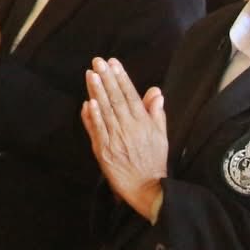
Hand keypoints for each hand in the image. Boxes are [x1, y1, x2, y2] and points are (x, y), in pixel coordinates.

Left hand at [81, 58, 168, 219]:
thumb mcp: (161, 135)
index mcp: (144, 123)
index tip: (113, 63)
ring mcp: (116, 139)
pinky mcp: (104, 151)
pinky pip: (98, 130)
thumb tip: (156, 92)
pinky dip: (93, 116)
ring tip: (91, 74)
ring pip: (105, 111)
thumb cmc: (153, 160)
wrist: (146, 188)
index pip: (131, 95)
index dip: (121, 78)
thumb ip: (156, 112)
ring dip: (98, 92)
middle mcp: (130, 128)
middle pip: (116, 99)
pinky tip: (89, 102)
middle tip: (98, 61)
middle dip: (107, 78)